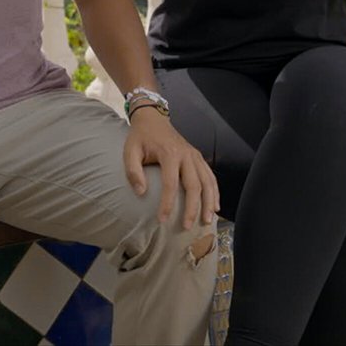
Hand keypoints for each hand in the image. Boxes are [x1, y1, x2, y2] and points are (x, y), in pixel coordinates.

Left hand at [122, 108, 219, 229]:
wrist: (153, 118)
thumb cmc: (140, 137)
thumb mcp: (130, 151)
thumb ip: (133, 172)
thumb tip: (141, 193)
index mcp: (169, 153)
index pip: (171, 184)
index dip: (167, 204)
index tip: (162, 220)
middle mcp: (186, 155)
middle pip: (194, 186)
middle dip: (192, 208)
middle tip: (187, 227)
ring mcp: (195, 155)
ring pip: (207, 182)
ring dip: (208, 202)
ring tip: (207, 221)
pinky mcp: (198, 157)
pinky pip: (210, 176)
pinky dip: (215, 192)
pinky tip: (215, 206)